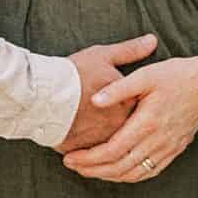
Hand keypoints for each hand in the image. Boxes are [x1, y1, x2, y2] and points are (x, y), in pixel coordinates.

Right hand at [57, 34, 157, 150]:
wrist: (45, 94)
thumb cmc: (74, 73)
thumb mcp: (104, 56)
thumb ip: (131, 51)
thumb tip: (152, 40)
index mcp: (127, 104)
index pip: (139, 109)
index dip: (128, 104)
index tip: (118, 102)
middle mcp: (119, 126)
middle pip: (124, 130)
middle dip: (115, 127)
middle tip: (101, 120)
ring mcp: (101, 140)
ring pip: (108, 146)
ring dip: (101, 143)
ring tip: (88, 132)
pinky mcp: (83, 151)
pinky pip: (90, 156)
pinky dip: (87, 153)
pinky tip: (80, 146)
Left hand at [64, 48, 197, 181]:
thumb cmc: (177, 75)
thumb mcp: (146, 75)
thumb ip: (118, 89)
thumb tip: (94, 101)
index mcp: (149, 122)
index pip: (113, 150)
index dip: (89, 158)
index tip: (69, 157)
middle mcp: (160, 140)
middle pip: (120, 167)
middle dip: (93, 170)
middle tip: (72, 166)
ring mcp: (170, 148)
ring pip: (135, 173)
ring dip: (109, 176)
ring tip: (89, 171)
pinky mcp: (176, 150)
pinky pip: (150, 171)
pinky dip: (130, 176)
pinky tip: (116, 172)